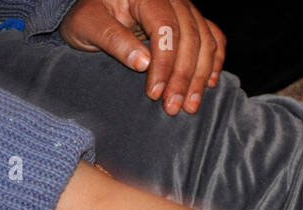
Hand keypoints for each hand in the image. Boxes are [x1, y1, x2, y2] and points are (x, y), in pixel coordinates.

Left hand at [60, 0, 224, 114]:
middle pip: (190, 37)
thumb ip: (114, 40)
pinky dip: (214, 61)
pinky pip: (213, 37)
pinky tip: (209, 84)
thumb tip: (143, 63)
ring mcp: (184, 8)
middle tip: (173, 107)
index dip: (165, 64)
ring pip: (205, 40)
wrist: (95, 10)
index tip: (155, 94)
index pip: (165, 28)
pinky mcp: (190, 21)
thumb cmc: (88, 16)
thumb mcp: (89, 25)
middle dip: (183, 77)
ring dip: (200, 76)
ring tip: (190, 106)